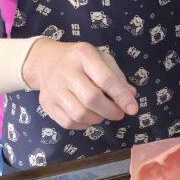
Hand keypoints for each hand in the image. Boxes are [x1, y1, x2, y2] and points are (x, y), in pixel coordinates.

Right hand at [23, 38, 137, 129]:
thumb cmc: (80, 60)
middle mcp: (66, 71)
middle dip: (110, 111)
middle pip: (91, 99)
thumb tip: (131, 95)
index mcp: (84, 55)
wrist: (46, 61)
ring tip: (103, 113)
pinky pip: (68, 122)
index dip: (121, 96)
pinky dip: (83, 125)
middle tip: (119, 113)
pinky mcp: (46, 103)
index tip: (133, 109)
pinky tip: (89, 117)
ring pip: (79, 114)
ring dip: (97, 119)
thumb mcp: (101, 58)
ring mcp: (53, 88)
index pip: (106, 79)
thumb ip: (117, 76)